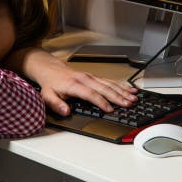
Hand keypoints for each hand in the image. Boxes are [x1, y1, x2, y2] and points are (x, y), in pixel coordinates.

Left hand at [4, 48, 137, 115]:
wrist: (51, 69)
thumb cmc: (51, 84)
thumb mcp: (48, 96)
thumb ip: (56, 104)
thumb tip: (66, 112)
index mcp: (74, 84)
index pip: (90, 94)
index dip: (101, 102)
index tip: (110, 109)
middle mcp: (85, 79)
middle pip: (104, 88)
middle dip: (118, 96)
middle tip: (129, 103)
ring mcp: (91, 76)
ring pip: (109, 83)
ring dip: (122, 90)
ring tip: (133, 97)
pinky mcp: (94, 76)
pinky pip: (110, 80)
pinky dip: (121, 85)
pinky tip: (130, 88)